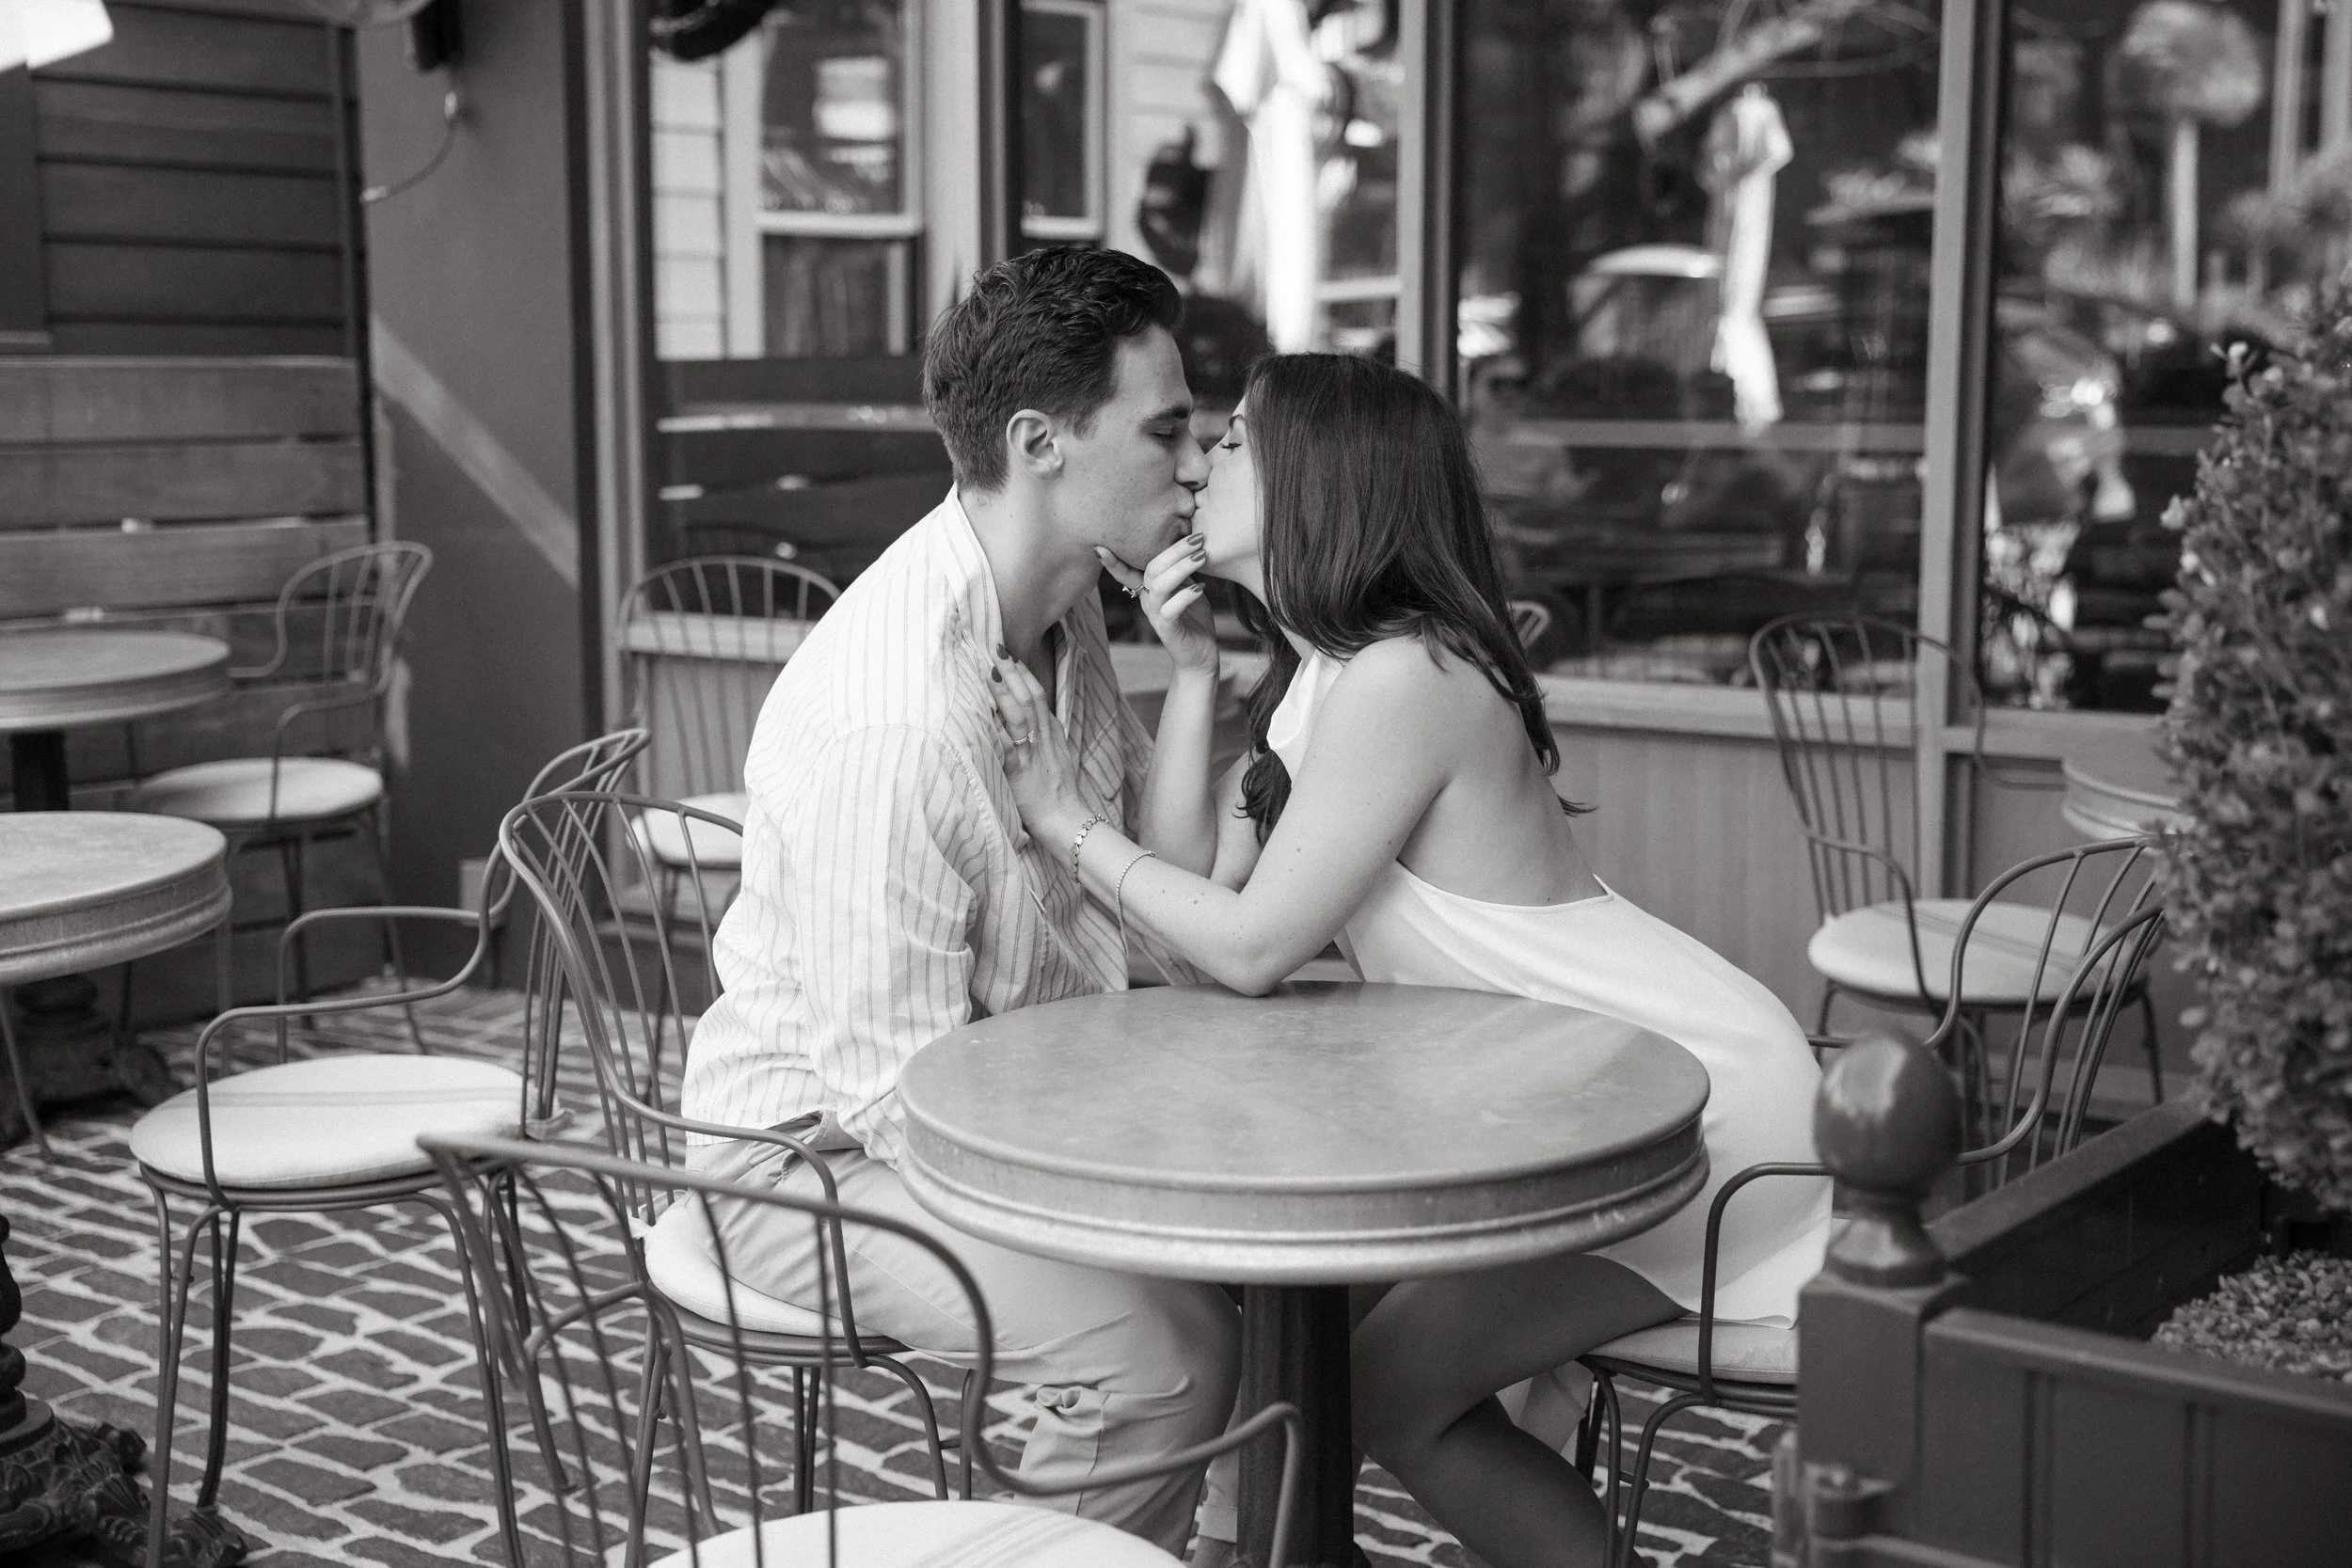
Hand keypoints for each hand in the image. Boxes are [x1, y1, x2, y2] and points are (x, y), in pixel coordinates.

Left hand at [988, 657, 1088, 841]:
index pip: (1038, 696)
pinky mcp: (1019, 772)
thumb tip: (1032, 716)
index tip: (1010, 655)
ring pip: (1020, 715)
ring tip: (991, 670)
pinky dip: (994, 728)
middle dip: (1013, 672)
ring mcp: (1032, 754)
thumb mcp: (1057, 757)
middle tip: (997, 648)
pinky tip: (982, 713)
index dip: (1024, 674)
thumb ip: (1044, 735)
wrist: (1067, 820)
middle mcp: (1043, 740)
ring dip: (1005, 691)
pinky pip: (1006, 746)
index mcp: (1052, 735)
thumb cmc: (1057, 793)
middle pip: (1030, 698)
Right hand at [1098, 536, 1217, 677]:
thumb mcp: (1187, 588)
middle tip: (1197, 537)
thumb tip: (1186, 543)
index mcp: (1148, 589)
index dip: (1114, 560)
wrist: (1200, 657)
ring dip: (1181, 568)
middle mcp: (1147, 601)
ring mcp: (1156, 616)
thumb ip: (1180, 570)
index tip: (1100, 544)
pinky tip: (1201, 588)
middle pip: (1150, 569)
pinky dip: (1185, 596)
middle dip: (1173, 550)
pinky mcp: (1168, 630)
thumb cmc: (1194, 619)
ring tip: (1201, 556)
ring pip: (1159, 586)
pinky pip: (1170, 609)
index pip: (1127, 571)